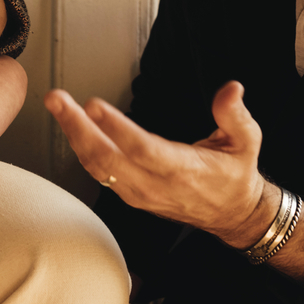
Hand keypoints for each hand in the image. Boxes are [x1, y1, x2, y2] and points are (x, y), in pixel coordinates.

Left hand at [44, 81, 270, 246]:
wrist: (231, 214)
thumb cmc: (234, 174)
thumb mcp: (246, 142)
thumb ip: (234, 115)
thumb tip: (231, 89)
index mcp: (182, 170)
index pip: (143, 149)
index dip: (116, 128)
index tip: (93, 105)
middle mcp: (155, 184)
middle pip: (107, 158)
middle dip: (77, 127)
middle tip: (57, 99)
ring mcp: (139, 193)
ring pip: (97, 166)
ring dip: (73, 134)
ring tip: (57, 105)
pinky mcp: (130, 194)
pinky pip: (98, 171)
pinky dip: (81, 148)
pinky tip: (70, 125)